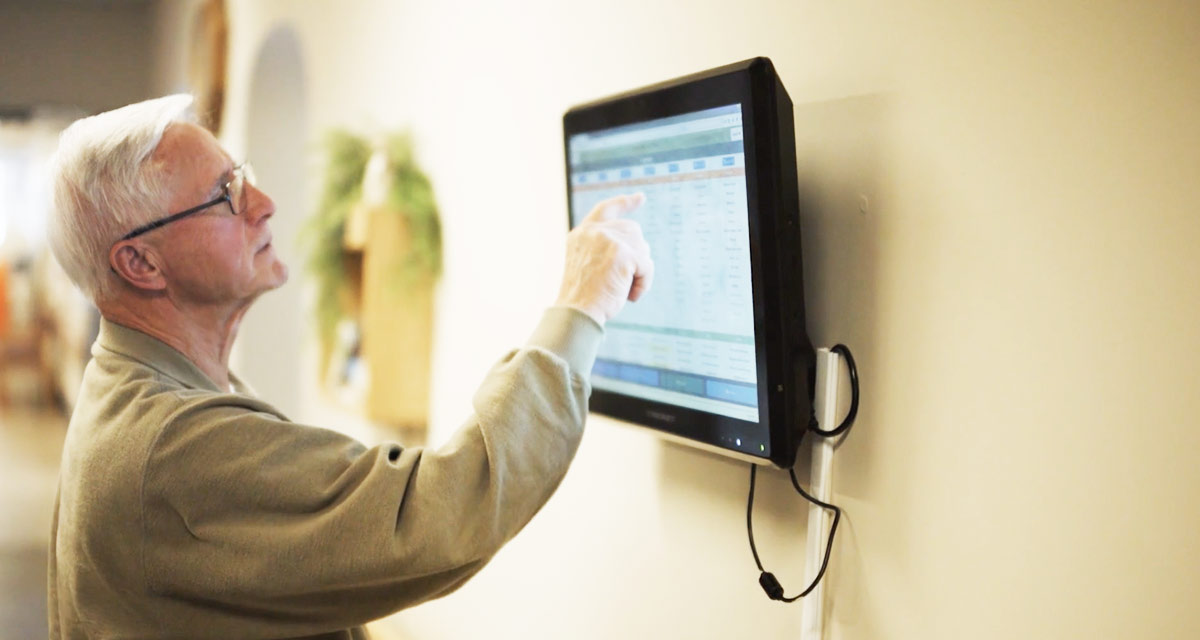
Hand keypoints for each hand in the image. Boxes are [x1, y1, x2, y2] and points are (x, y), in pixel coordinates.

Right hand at [556, 193, 653, 325]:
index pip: (606, 209)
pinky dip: (644, 283)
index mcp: (582, 234)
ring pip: (642, 249)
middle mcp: (593, 231)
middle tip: (625, 282)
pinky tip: (631, 297)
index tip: (640, 198)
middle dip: (637, 255)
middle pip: (633, 232)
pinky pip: (647, 266)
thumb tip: (640, 247)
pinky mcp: (623, 252)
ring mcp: (608, 239)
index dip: (624, 203)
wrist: (576, 313)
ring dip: (639, 272)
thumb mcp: (587, 267)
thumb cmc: (583, 300)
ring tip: (623, 291)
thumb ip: (604, 250)